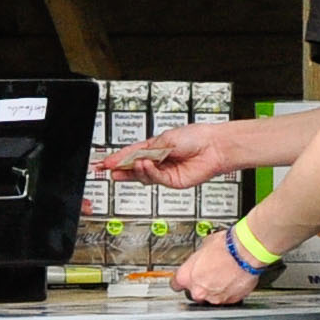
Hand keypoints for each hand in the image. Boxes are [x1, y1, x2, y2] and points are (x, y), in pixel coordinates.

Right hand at [105, 122, 234, 189]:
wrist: (214, 147)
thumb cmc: (195, 137)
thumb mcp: (166, 139)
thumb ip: (148, 150)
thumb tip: (133, 157)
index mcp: (155, 148)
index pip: (132, 154)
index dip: (118, 158)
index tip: (105, 161)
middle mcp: (158, 161)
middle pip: (133, 167)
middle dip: (120, 168)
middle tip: (106, 170)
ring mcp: (165, 172)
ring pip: (142, 175)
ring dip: (134, 170)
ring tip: (132, 164)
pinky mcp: (172, 182)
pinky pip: (155, 178)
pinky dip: (148, 172)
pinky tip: (146, 165)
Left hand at [173, 231, 259, 307]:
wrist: (245, 252)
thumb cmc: (226, 247)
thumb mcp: (204, 246)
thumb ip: (198, 259)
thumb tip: (202, 258)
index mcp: (186, 277)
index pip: (176, 285)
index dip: (183, 281)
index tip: (187, 279)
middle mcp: (198, 290)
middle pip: (195, 293)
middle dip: (201, 286)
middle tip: (210, 274)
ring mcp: (214, 298)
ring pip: (211, 297)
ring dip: (216, 289)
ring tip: (225, 276)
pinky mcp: (230, 301)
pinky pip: (227, 298)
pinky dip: (229, 291)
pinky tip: (234, 280)